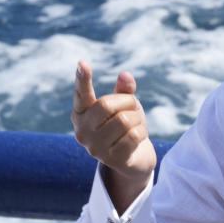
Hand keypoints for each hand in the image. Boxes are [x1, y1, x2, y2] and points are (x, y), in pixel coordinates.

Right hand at [71, 60, 156, 213]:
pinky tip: (137, 140)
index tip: (82, 63)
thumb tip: (125, 75)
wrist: (133, 159)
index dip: (82, 79)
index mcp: (82, 114)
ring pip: (124, 120)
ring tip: (134, 126)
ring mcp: (94, 147)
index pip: (81, 94)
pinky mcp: (110, 159)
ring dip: (137, 120)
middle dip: (127, 102)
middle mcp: (82, 131)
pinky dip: (141, 133)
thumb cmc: (126, 126)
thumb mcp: (126, 106)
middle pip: (106, 105)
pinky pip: (134, 136)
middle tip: (133, 108)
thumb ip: (124, 91)